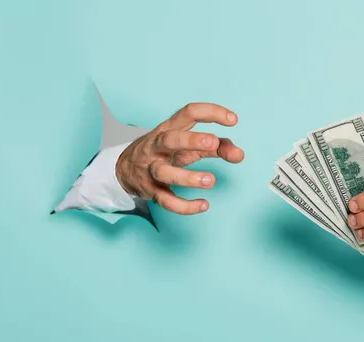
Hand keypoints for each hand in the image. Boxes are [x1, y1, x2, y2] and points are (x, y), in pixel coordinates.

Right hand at [116, 102, 244, 214]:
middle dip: (191, 140)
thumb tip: (239, 154)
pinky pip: (166, 200)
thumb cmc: (165, 152)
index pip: (188, 113)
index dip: (211, 113)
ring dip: (188, 177)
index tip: (233, 120)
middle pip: (170, 139)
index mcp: (169, 128)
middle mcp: (157, 147)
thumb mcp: (188, 145)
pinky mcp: (151, 191)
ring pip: (165, 173)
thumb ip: (216, 147)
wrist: (124, 168)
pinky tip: (204, 205)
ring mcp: (151, 169)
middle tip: (214, 144)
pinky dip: (184, 206)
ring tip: (211, 181)